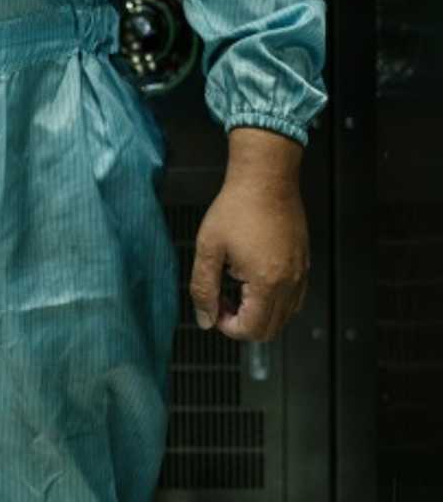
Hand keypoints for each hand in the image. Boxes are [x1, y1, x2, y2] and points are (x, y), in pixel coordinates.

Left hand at [188, 170, 309, 341]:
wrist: (265, 177)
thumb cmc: (237, 206)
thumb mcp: (208, 246)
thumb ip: (203, 287)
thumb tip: (204, 318)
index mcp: (266, 283)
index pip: (251, 330)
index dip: (227, 326)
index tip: (214, 307)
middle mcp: (289, 283)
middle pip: (269, 330)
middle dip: (242, 323)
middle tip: (223, 298)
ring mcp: (300, 274)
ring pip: (284, 317)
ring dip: (259, 312)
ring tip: (236, 284)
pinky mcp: (303, 263)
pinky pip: (294, 298)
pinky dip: (275, 300)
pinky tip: (255, 277)